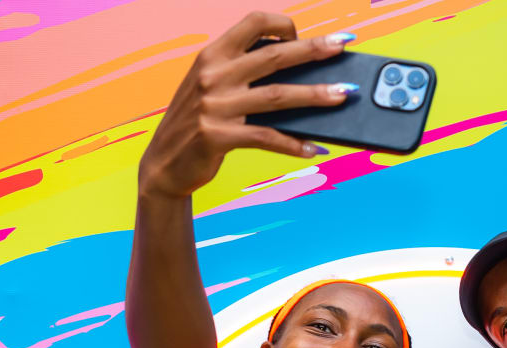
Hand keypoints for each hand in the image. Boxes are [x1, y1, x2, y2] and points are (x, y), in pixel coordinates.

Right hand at [139, 12, 354, 197]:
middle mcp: (213, 75)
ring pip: (278, 96)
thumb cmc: (195, 124)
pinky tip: (315, 148)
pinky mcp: (218, 137)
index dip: (283, 24)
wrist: (163, 164)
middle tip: (342, 45)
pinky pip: (267, 138)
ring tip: (343, 95)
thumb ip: (241, 73)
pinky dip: (294, 144)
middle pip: (275, 56)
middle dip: (313, 49)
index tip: (303, 36)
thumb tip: (296, 74)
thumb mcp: (210, 88)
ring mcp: (215, 106)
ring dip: (315, 95)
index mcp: (212, 55)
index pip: (253, 22)